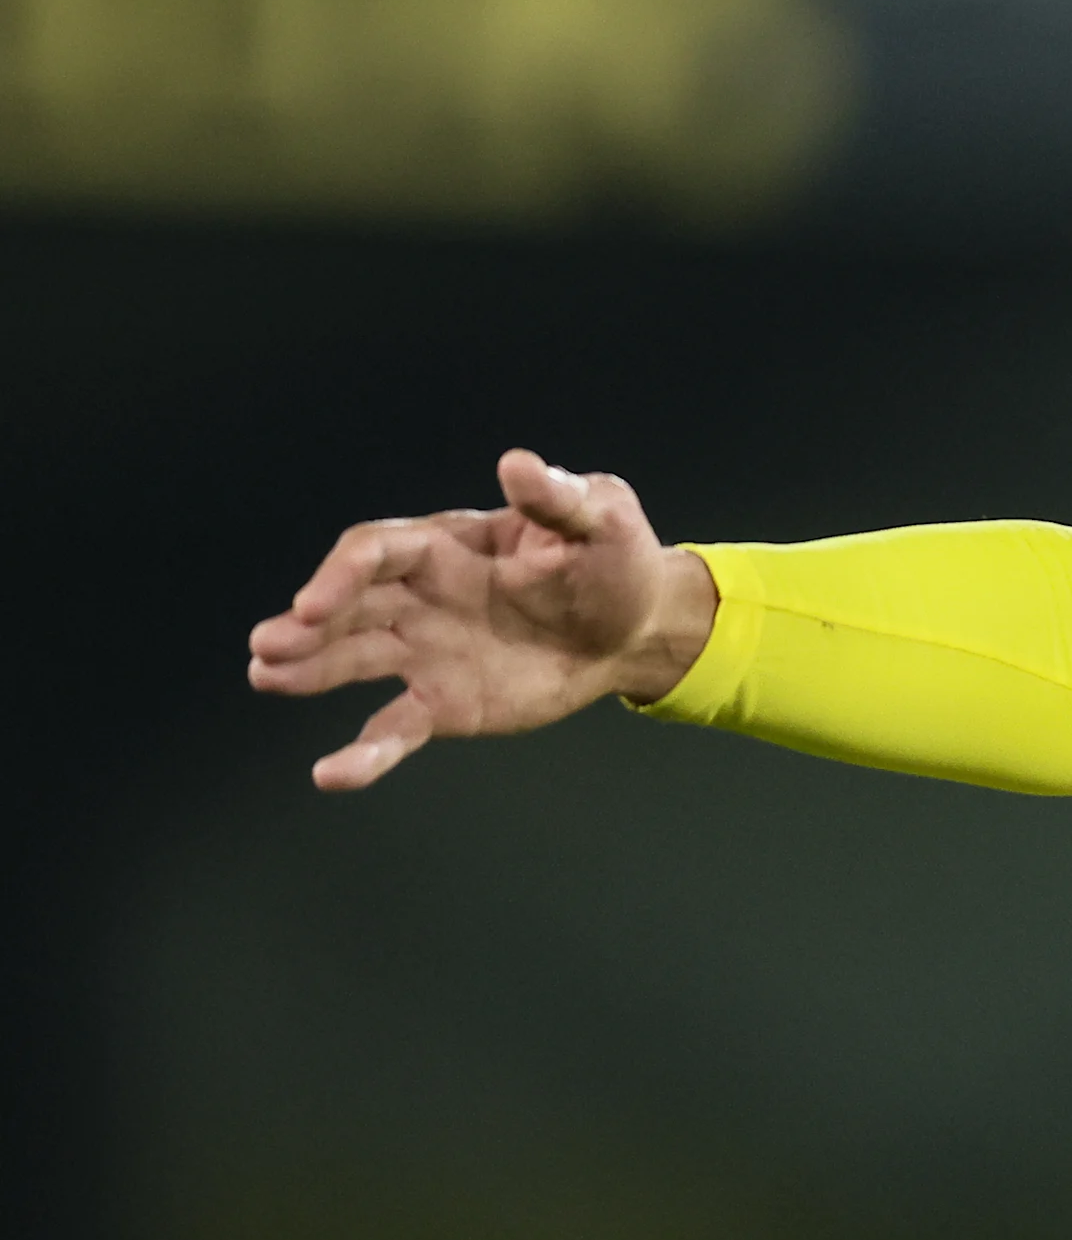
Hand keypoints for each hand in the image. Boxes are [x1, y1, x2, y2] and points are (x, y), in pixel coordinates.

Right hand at [247, 450, 719, 789]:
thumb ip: (556, 498)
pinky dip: (365, 753)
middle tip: (268, 647)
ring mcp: (426, 650)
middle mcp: (421, 596)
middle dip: (307, 624)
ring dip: (308, 670)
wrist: (637, 626)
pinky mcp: (444, 701)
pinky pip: (395, 727)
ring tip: (266, 675)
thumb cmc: (615, 558)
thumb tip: (519, 464)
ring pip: (353, 660)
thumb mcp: (599, 517)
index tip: (313, 605)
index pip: (377, 552)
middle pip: (349, 605)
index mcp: (447, 546)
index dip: (340, 575)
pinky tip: (332, 775)